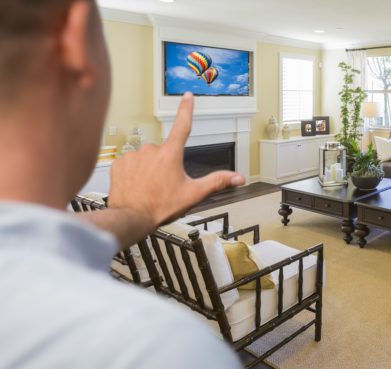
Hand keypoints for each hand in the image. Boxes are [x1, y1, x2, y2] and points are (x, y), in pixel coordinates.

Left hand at [108, 92, 244, 226]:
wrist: (130, 218)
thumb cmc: (160, 207)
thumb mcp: (193, 195)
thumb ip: (217, 182)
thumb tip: (238, 178)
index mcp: (171, 154)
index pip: (182, 125)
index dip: (186, 109)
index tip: (187, 96)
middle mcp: (151, 150)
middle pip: (164, 151)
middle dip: (166, 164)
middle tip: (165, 185)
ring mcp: (133, 156)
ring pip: (146, 158)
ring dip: (149, 169)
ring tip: (150, 188)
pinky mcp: (119, 164)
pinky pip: (131, 164)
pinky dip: (134, 174)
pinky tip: (136, 186)